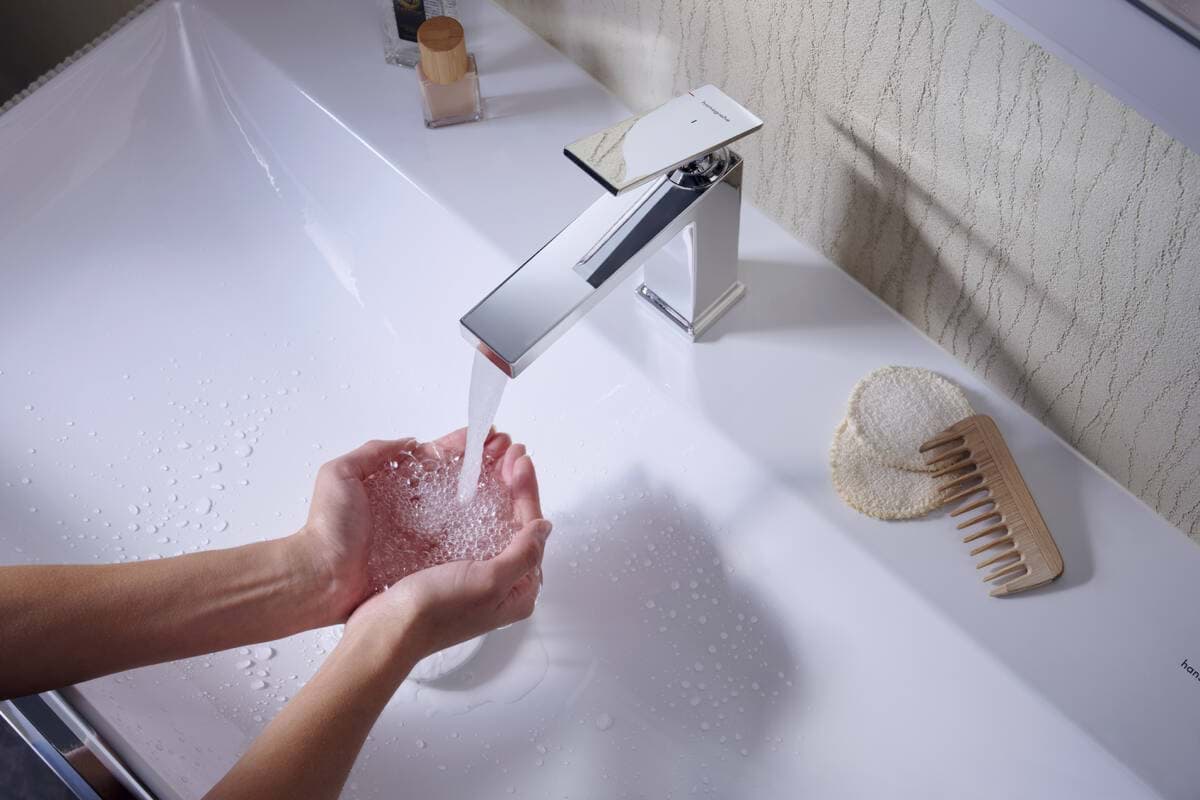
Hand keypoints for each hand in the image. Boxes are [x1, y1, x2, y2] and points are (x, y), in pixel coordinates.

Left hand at [294, 429, 523, 623]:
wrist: (321, 579)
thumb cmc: (327, 529)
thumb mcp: (339, 475)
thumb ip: (372, 452)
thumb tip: (410, 443)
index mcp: (396, 486)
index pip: (437, 459)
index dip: (463, 447)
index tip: (488, 437)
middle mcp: (414, 510)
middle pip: (457, 483)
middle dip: (486, 466)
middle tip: (512, 455)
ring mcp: (422, 536)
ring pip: (464, 511)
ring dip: (490, 493)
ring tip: (516, 478)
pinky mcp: (426, 560)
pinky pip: (460, 543)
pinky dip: (482, 530)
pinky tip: (502, 519)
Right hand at [342, 432, 547, 664]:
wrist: (388, 631)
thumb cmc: (435, 610)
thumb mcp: (489, 581)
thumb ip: (523, 554)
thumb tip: (544, 527)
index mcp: (519, 592)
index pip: (532, 530)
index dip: (527, 491)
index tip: (521, 461)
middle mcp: (504, 586)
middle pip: (518, 525)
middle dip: (516, 487)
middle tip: (511, 454)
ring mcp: (480, 579)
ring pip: (498, 525)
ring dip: (500, 493)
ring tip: (497, 464)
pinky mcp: (455, 573)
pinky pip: (476, 532)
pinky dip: (479, 507)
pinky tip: (473, 491)